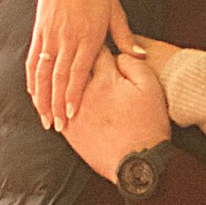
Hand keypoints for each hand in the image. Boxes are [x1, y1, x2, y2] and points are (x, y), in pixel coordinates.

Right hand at [27, 0, 134, 127]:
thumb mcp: (115, 10)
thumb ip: (125, 36)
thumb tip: (139, 57)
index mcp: (87, 35)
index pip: (78, 72)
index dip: (73, 95)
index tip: (72, 115)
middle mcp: (66, 38)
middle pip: (58, 77)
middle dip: (56, 104)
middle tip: (58, 126)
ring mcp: (49, 35)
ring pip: (42, 72)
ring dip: (41, 97)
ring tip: (44, 117)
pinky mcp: (39, 31)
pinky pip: (32, 59)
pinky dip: (31, 79)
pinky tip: (33, 95)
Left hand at [63, 43, 170, 183]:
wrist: (138, 164)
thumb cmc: (148, 125)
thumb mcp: (151, 88)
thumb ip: (133, 64)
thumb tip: (119, 54)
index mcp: (105, 79)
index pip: (96, 51)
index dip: (98, 44)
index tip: (97, 40)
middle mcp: (84, 93)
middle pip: (74, 68)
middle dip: (77, 59)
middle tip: (78, 53)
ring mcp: (73, 113)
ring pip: (61, 89)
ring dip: (62, 80)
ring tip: (64, 73)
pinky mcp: (70, 132)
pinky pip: (55, 111)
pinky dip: (54, 103)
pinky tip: (55, 99)